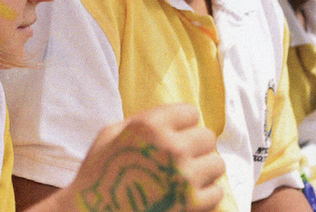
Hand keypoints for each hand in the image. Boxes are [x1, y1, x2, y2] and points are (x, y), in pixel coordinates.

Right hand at [68, 104, 225, 211]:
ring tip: (187, 178)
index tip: (178, 135)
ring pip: (217, 164)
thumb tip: (171, 117)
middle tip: (183, 159)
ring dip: (204, 171)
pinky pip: (217, 192)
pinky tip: (187, 196)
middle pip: (207, 137)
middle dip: (196, 147)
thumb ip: (141, 120)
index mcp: (150, 126)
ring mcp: (184, 177)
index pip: (190, 113)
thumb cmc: (98, 175)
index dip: (183, 125)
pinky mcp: (192, 204)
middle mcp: (171, 147)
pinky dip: (206, 195)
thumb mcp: (109, 134)